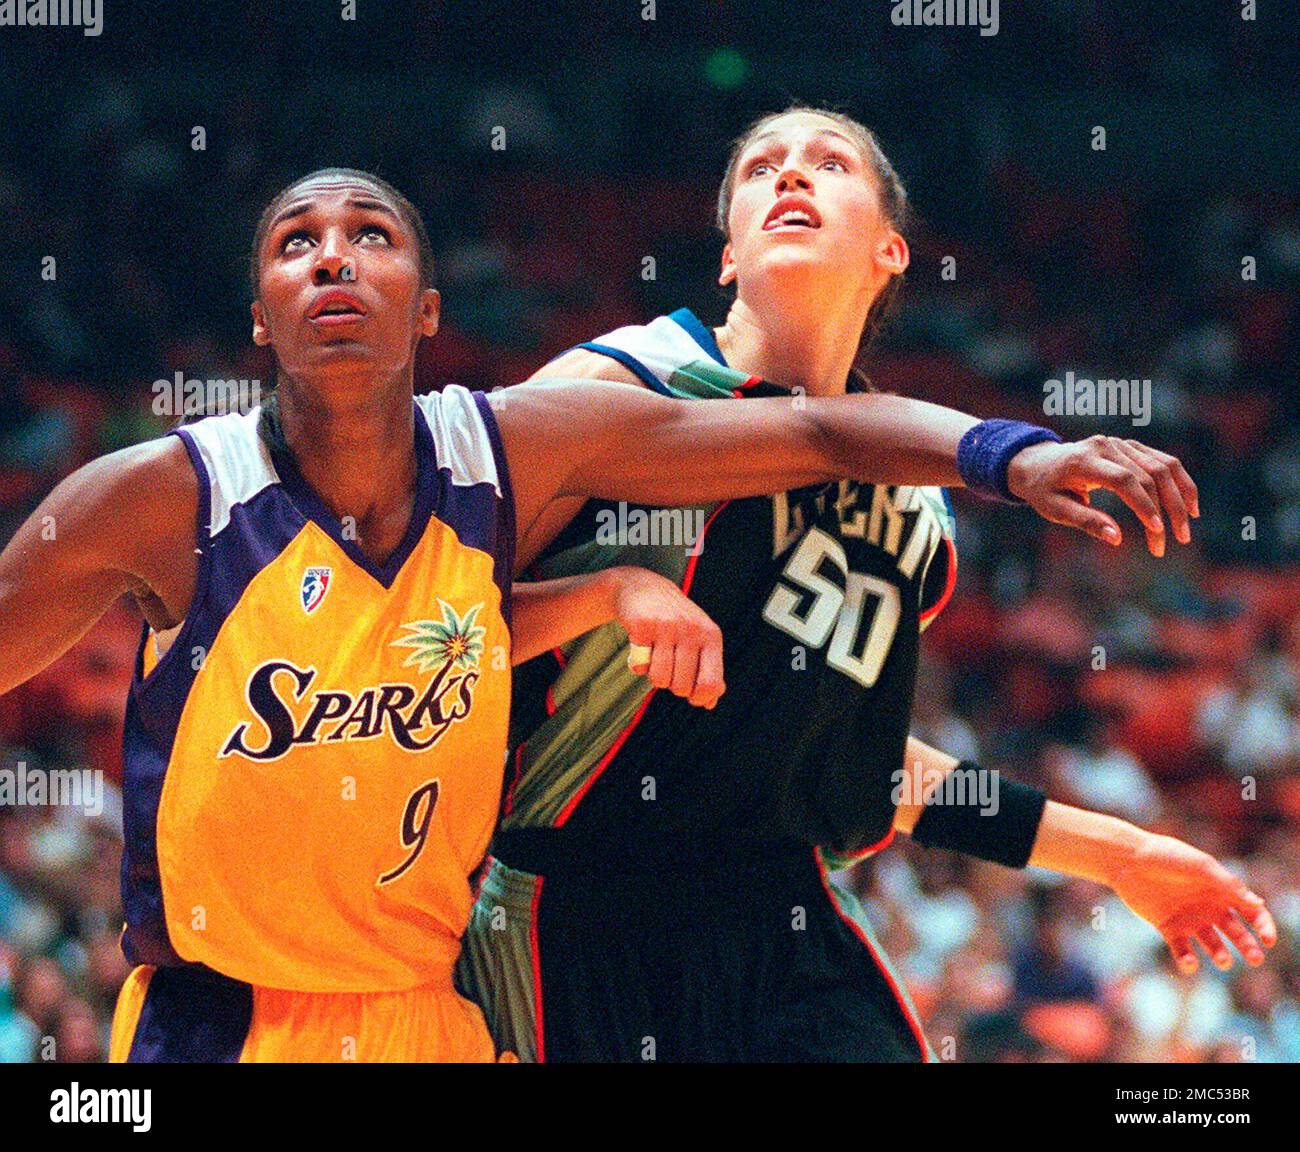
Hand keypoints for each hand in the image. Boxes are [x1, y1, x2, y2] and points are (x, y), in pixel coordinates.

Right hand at [606, 566, 724, 708]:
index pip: (710, 684)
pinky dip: (637, 664)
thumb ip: (709, 670)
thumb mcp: (699, 640)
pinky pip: (639, 666)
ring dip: (654, 674)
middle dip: (672, 684)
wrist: (643, 587)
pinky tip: (641, 647)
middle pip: (681, 687)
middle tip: (669, 665)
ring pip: (659, 679)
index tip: (692, 696)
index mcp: (711, 636)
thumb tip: (709, 703)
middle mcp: (691, 630)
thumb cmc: (676, 622)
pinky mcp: (642, 626)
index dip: (700, 698)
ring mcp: (666, 626)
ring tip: (656, 655)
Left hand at [1006, 435, 1198, 555]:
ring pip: (1164, 467)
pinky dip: (1180, 483)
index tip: (1157, 530)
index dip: (1143, 504)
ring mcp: (1121, 443)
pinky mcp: (1131, 447)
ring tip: (1186, 529)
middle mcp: (1106, 446)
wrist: (1037, 463)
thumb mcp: (1055, 509)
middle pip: (1149, 475)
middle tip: (1174, 541)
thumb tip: (1117, 538)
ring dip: (1181, 498)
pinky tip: (1190, 506)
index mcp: (1084, 460)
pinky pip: (1164, 462)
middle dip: (1165, 510)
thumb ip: (1085, 521)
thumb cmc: (1044, 490)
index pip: (1123, 479)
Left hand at [1105, 832, 1277, 973]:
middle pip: (1236, 933)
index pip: (1251, 912)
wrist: (1128, 860)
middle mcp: (1208, 907)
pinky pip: (1182, 951)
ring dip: (1221, 956)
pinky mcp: (1168, 928)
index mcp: (1220, 890)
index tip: (1268, 940)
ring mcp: (1189, 919)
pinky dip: (1188, 961)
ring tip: (1222, 960)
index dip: (1263, 926)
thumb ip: (1228, 885)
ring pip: (1213, 945)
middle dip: (1248, 947)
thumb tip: (1259, 904)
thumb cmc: (1166, 857)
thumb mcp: (1201, 866)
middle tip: (1254, 958)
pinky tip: (1189, 962)